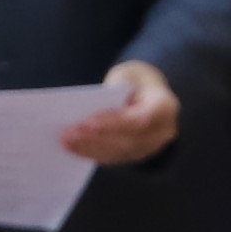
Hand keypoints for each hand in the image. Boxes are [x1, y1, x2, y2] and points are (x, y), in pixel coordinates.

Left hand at [62, 61, 181, 167]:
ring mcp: (151, 147)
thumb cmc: (136, 80)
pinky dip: (92, 152)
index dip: (113, 124)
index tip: (87, 123)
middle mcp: (162, 132)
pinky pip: (114, 157)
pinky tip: (73, 147)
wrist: (151, 93)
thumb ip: (113, 89)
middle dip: (94, 138)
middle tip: (67, 134)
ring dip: (89, 148)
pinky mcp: (137, 155)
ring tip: (65, 141)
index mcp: (165, 107)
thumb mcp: (127, 74)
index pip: (139, 120)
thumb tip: (86, 109)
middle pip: (126, 140)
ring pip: (118, 152)